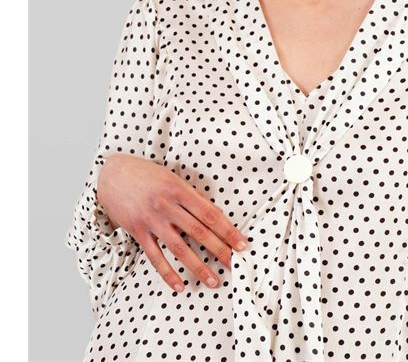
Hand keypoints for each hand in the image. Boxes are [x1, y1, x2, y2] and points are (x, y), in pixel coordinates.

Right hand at [96, 154, 248, 292]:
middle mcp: (166, 205)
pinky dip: (168, 273)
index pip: (209, 214)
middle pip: (198, 232)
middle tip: (234, 263)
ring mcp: (151, 220)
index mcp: (178, 189)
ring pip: (179, 248)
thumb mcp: (172, 178)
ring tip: (213, 280)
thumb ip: (192, 196)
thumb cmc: (146, 174)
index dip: (228, 230)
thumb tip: (215, 214)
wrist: (113, 174)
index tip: (242, 243)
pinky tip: (180, 286)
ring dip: (198, 267)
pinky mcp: (137, 232)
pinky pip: (155, 257)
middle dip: (219, 249)